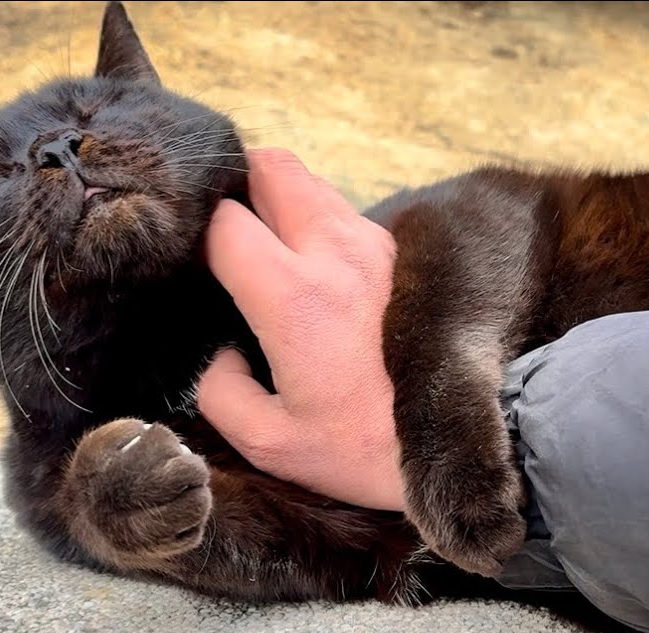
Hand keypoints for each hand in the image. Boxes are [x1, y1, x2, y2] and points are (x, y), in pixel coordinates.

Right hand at [195, 147, 406, 511]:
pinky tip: (308, 268)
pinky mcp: (404, 254)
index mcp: (296, 296)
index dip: (191, 232)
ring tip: (262, 249)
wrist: (463, 443)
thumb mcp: (274, 444)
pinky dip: (316, 223)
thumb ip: (221, 391)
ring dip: (279, 202)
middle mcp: (338, 252)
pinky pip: (345, 213)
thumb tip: (221, 353)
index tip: (184, 261)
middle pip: (272, 166)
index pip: (222, 221)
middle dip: (236, 184)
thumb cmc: (372, 450)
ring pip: (311, 184)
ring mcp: (377, 246)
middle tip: (220, 229)